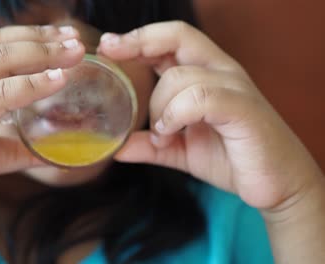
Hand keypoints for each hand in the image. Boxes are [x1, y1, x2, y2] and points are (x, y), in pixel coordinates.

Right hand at [0, 25, 84, 222]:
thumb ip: (15, 142)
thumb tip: (50, 150)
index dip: (30, 35)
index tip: (61, 36)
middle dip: (43, 40)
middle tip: (77, 42)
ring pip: (0, 60)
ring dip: (44, 55)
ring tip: (76, 54)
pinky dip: (32, 85)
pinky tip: (58, 80)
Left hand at [98, 21, 322, 210]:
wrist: (277, 184)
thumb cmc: (230, 159)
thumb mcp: (180, 150)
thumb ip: (150, 145)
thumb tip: (116, 148)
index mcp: (206, 74)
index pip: (172, 39)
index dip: (139, 38)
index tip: (108, 45)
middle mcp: (221, 72)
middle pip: (177, 37)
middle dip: (138, 43)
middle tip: (110, 53)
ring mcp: (234, 88)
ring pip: (179, 77)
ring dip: (158, 108)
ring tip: (161, 136)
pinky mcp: (243, 109)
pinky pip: (200, 97)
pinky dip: (175, 115)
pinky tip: (170, 134)